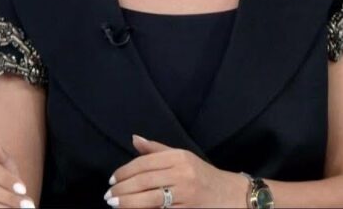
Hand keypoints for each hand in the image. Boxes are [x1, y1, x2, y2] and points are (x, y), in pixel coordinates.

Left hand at [105, 135, 248, 207]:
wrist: (233, 196)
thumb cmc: (203, 175)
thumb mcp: (183, 157)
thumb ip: (156, 150)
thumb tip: (134, 139)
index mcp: (179, 157)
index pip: (143, 163)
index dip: (124, 172)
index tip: (111, 180)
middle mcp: (182, 174)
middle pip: (144, 181)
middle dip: (122, 189)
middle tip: (108, 195)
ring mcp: (186, 194)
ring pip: (150, 199)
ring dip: (128, 202)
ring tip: (115, 204)